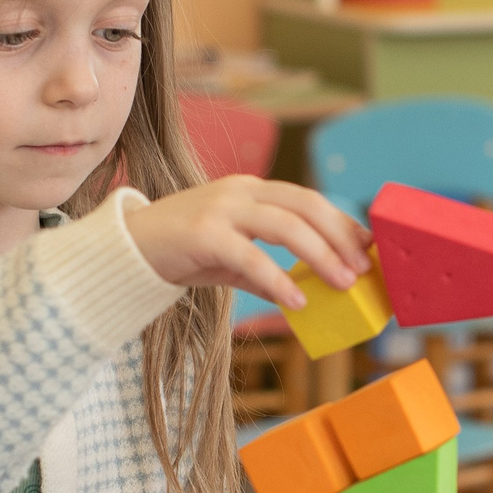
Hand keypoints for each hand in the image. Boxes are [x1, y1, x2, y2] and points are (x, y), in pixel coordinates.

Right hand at [124, 177, 368, 312]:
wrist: (125, 250)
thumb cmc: (181, 252)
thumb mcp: (230, 259)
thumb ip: (265, 270)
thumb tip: (305, 295)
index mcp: (250, 190)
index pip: (308, 199)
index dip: (341, 220)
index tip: (368, 247)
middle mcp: (239, 191)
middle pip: (305, 206)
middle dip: (339, 236)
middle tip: (362, 269)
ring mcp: (220, 209)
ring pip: (285, 225)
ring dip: (320, 255)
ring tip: (342, 284)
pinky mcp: (202, 234)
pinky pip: (250, 256)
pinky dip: (278, 279)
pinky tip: (297, 301)